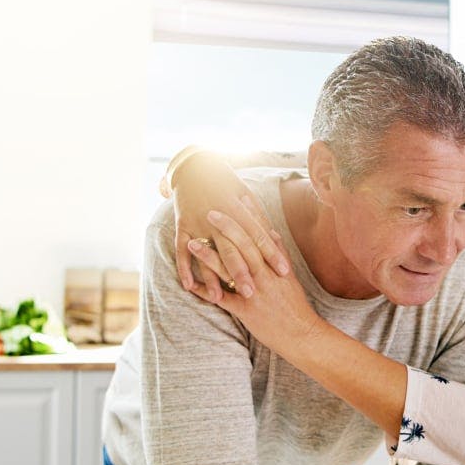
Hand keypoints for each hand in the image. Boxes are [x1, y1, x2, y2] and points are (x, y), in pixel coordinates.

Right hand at [171, 153, 288, 300]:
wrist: (193, 166)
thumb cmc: (225, 181)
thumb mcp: (245, 193)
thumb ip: (258, 216)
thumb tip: (274, 236)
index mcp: (237, 208)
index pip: (259, 236)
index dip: (272, 253)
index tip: (284, 271)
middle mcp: (217, 217)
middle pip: (232, 250)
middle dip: (242, 273)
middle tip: (254, 294)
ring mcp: (198, 222)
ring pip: (207, 254)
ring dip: (212, 277)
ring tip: (220, 298)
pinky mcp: (182, 225)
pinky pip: (181, 249)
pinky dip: (184, 268)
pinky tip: (189, 287)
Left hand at [188, 211, 320, 361]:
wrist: (301, 335)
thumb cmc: (295, 306)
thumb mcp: (290, 276)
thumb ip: (279, 253)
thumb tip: (271, 231)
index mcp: (276, 266)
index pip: (261, 236)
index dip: (249, 217)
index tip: (237, 199)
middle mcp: (266, 276)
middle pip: (244, 247)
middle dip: (226, 228)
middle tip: (210, 211)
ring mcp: (255, 293)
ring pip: (230, 269)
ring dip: (209, 254)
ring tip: (192, 241)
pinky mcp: (246, 311)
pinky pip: (222, 299)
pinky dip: (205, 291)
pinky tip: (189, 283)